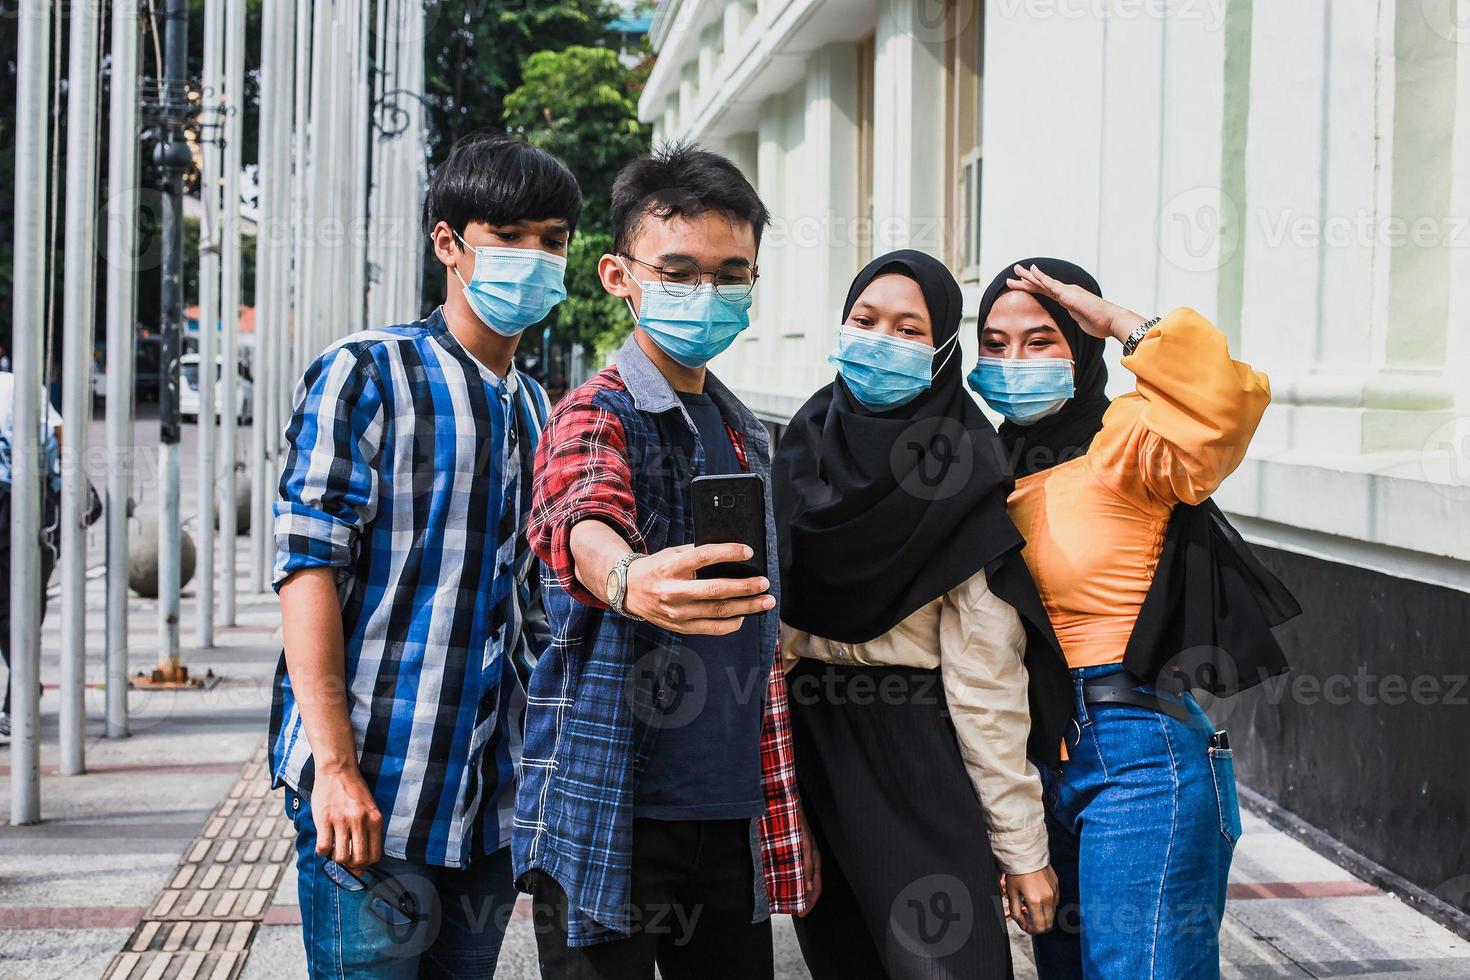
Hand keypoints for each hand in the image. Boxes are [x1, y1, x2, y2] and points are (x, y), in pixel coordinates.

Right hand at [311, 765, 382, 873]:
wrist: (338, 771)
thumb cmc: (354, 792)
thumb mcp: (370, 809)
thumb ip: (369, 831)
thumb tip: (363, 861)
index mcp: (375, 820)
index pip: (375, 855)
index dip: (365, 864)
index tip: (358, 863)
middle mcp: (361, 821)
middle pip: (359, 860)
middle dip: (351, 866)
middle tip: (344, 860)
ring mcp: (342, 821)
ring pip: (341, 857)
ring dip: (336, 858)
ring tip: (334, 849)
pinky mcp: (325, 819)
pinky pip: (323, 847)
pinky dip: (322, 852)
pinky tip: (323, 843)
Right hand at [623, 543, 774, 634]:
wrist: (629, 591)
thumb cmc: (657, 568)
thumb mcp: (672, 554)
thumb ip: (697, 553)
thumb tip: (731, 553)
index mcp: (670, 567)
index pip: (704, 557)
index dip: (728, 553)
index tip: (749, 552)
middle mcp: (673, 591)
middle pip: (716, 590)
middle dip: (745, 587)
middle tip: (764, 583)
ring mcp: (677, 612)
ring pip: (719, 612)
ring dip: (747, 607)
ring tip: (765, 601)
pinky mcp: (680, 627)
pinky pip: (712, 628)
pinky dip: (732, 623)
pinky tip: (744, 616)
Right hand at [795, 802, 822, 914]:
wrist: (787, 799)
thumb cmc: (787, 822)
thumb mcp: (789, 843)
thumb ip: (790, 859)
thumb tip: (786, 876)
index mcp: (811, 855)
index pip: (814, 881)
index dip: (811, 898)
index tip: (803, 912)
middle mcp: (813, 852)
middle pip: (816, 881)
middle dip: (810, 899)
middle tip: (802, 913)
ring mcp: (809, 845)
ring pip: (812, 872)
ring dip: (808, 889)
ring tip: (803, 904)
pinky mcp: (804, 838)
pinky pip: (807, 858)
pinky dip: (807, 872)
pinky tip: (804, 882)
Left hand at [1002, 866, 1058, 934]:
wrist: (1026, 854)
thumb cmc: (1016, 873)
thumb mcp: (1012, 893)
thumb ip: (1016, 912)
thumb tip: (1022, 923)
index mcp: (1036, 902)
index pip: (1039, 927)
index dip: (1031, 930)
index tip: (1024, 926)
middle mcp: (1048, 899)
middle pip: (1048, 924)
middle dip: (1038, 925)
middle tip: (1027, 918)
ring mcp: (1054, 892)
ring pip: (1052, 914)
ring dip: (1043, 915)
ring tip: (1030, 907)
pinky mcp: (1057, 886)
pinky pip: (1055, 903)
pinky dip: (1047, 906)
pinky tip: (1037, 898)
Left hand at [1007, 263, 1143, 342]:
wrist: (1112, 320)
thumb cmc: (1101, 323)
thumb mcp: (1084, 321)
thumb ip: (1079, 318)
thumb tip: (1080, 320)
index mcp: (1069, 299)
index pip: (1047, 292)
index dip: (1034, 288)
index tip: (1022, 285)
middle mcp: (1067, 292)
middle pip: (1042, 285)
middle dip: (1026, 280)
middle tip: (1012, 275)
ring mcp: (1067, 292)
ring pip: (1043, 282)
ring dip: (1028, 276)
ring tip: (1016, 269)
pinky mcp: (1068, 294)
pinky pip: (1050, 284)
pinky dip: (1040, 277)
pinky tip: (1031, 270)